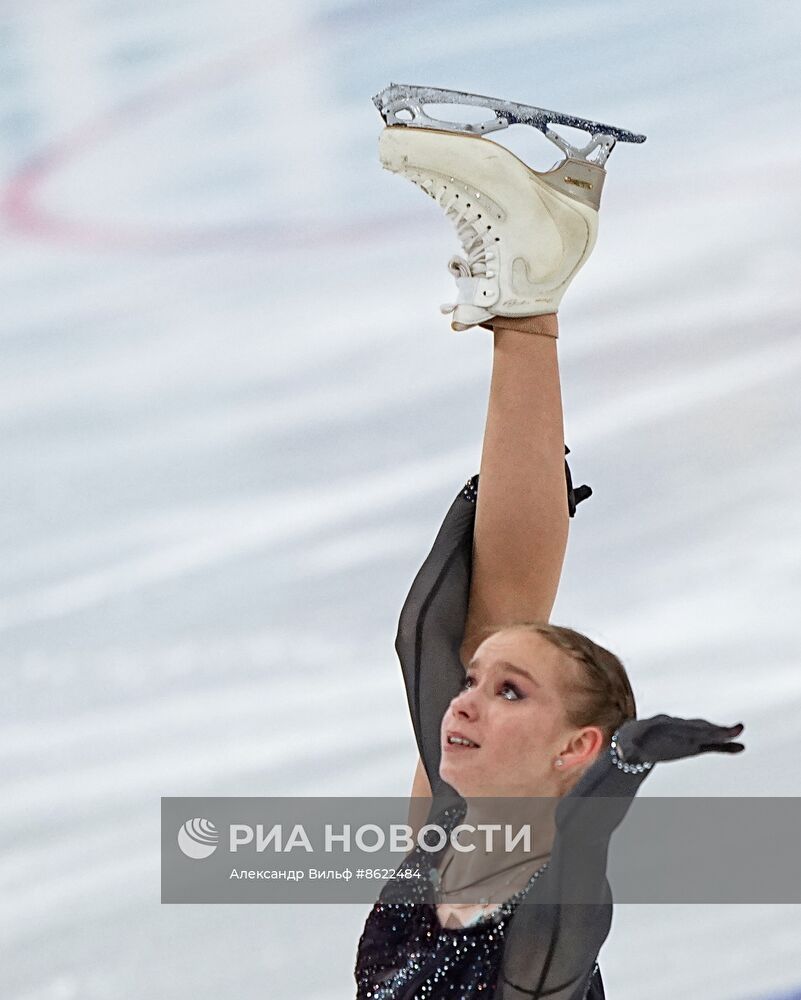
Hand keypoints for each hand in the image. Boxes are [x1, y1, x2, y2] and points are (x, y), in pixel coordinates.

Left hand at [617, 714, 744, 763]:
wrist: (635, 741)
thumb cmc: (629, 744)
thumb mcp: (626, 748)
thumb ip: (626, 751)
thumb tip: (622, 755)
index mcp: (660, 726)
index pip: (679, 727)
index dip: (692, 729)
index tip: (704, 730)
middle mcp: (676, 727)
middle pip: (697, 728)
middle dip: (714, 729)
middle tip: (735, 728)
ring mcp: (686, 735)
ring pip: (706, 733)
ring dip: (722, 734)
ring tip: (739, 732)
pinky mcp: (692, 745)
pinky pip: (710, 746)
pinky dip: (724, 746)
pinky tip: (739, 747)